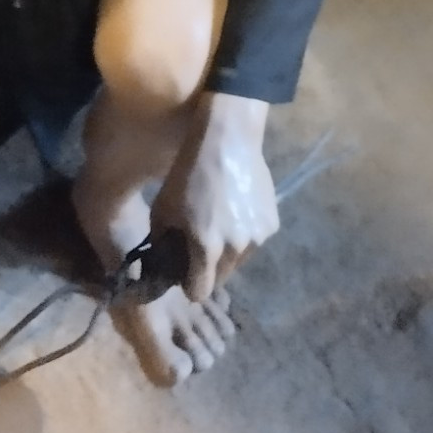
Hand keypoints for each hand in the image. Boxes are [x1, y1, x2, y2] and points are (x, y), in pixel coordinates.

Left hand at [152, 93, 276, 302]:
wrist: (228, 140)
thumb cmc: (189, 173)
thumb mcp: (162, 209)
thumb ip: (160, 244)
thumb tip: (161, 262)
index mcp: (207, 248)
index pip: (200, 292)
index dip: (188, 284)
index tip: (183, 270)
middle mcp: (237, 249)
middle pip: (220, 278)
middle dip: (208, 269)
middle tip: (199, 244)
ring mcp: (258, 237)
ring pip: (239, 261)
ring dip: (228, 253)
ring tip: (220, 223)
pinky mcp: (271, 224)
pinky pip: (254, 242)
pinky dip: (244, 234)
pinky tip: (236, 210)